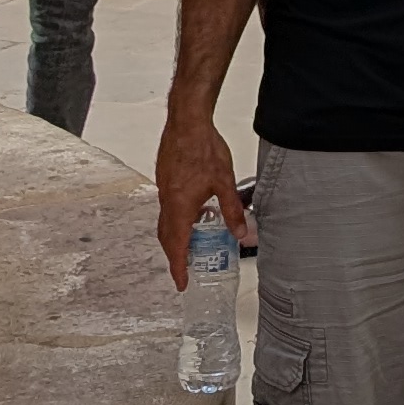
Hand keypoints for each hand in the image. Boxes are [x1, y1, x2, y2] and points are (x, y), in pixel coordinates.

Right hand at [156, 110, 243, 287]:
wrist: (187, 121)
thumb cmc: (203, 148)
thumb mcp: (224, 182)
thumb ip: (232, 210)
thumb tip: (239, 233)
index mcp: (180, 207)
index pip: (177, 246)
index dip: (178, 267)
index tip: (181, 283)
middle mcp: (167, 201)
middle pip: (167, 237)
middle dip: (175, 256)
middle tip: (184, 269)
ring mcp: (164, 189)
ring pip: (166, 221)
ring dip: (175, 237)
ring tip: (190, 245)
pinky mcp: (165, 178)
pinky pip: (167, 207)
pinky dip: (175, 219)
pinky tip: (191, 214)